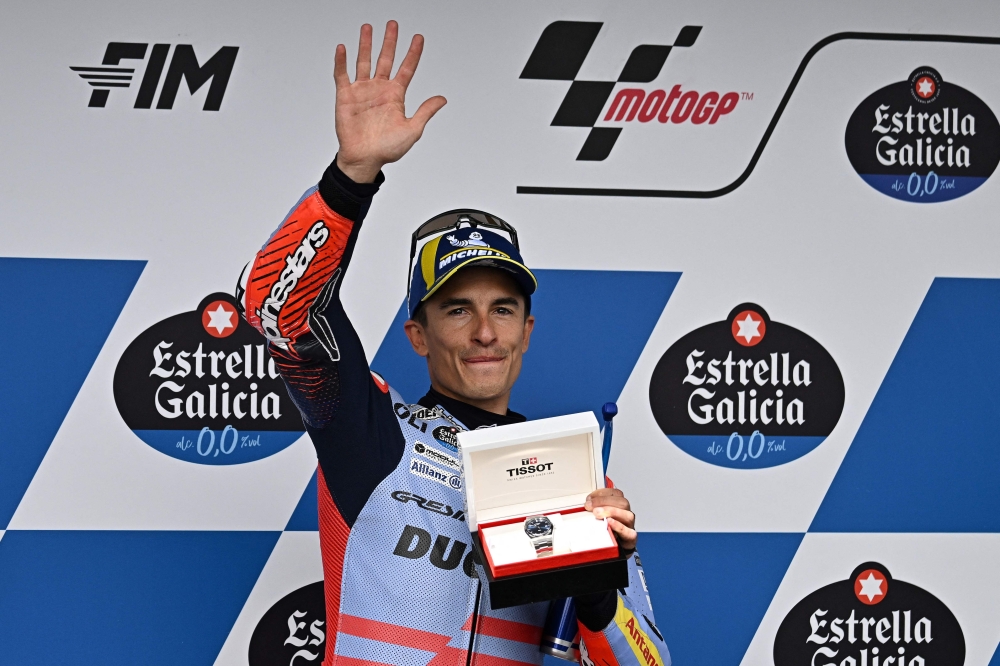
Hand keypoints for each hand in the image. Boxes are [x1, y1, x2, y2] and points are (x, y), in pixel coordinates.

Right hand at [333, 21, 446, 182]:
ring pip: (365, 61)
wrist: (364, 159)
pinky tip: (343, 48)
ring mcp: (362, 91)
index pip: (407, 68)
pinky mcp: (346, 96)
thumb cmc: (387, 149)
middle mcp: (379, 89)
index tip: (419, 38)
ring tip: (368, 28)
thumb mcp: (413, 129)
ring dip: (366, 44)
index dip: (413, 53)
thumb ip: (425, 111)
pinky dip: (341, 61)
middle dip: (390, 41)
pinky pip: (342, 75)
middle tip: (393, 24)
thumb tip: (442, 99)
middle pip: (386, 58)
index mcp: (396, 95)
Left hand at [585, 487, 636, 550]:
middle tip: (590, 506)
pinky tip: (609, 523)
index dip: (603, 493)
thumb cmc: (605, 533)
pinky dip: (619, 526)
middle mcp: (626, 515)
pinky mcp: (630, 540)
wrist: (614, 552)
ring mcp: (630, 527)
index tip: (589, 498)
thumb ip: (593, 510)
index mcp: (619, 507)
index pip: (616, 494)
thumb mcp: (597, 519)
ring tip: (597, 513)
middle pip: (623, 503)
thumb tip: (583, 505)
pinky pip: (629, 532)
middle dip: (604, 501)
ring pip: (628, 515)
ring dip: (611, 511)